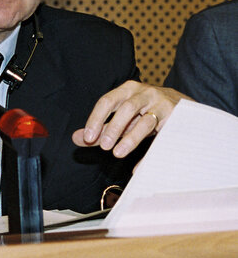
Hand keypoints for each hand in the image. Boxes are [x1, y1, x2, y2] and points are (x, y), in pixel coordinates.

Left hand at [72, 80, 191, 157]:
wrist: (181, 105)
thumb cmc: (145, 110)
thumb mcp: (122, 116)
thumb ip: (101, 126)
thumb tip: (76, 137)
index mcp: (127, 90)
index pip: (107, 101)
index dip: (96, 119)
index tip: (88, 137)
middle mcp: (144, 93)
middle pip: (127, 108)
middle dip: (113, 128)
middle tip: (103, 146)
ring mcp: (162, 105)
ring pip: (145, 121)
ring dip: (130, 138)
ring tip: (118, 153)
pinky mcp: (176, 119)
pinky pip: (162, 137)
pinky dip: (149, 154)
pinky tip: (138, 167)